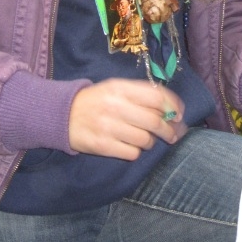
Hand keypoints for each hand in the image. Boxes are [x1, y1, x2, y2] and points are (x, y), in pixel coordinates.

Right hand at [69, 78, 186, 159]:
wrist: (63, 114)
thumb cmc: (97, 100)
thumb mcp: (116, 88)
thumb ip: (141, 94)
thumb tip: (172, 109)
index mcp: (120, 88)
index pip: (156, 97)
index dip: (173, 107)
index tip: (179, 115)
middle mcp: (115, 106)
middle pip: (154, 121)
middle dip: (168, 130)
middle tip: (172, 134)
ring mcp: (108, 127)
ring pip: (145, 139)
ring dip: (150, 141)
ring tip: (145, 139)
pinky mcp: (102, 146)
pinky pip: (132, 153)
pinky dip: (135, 151)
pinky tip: (130, 145)